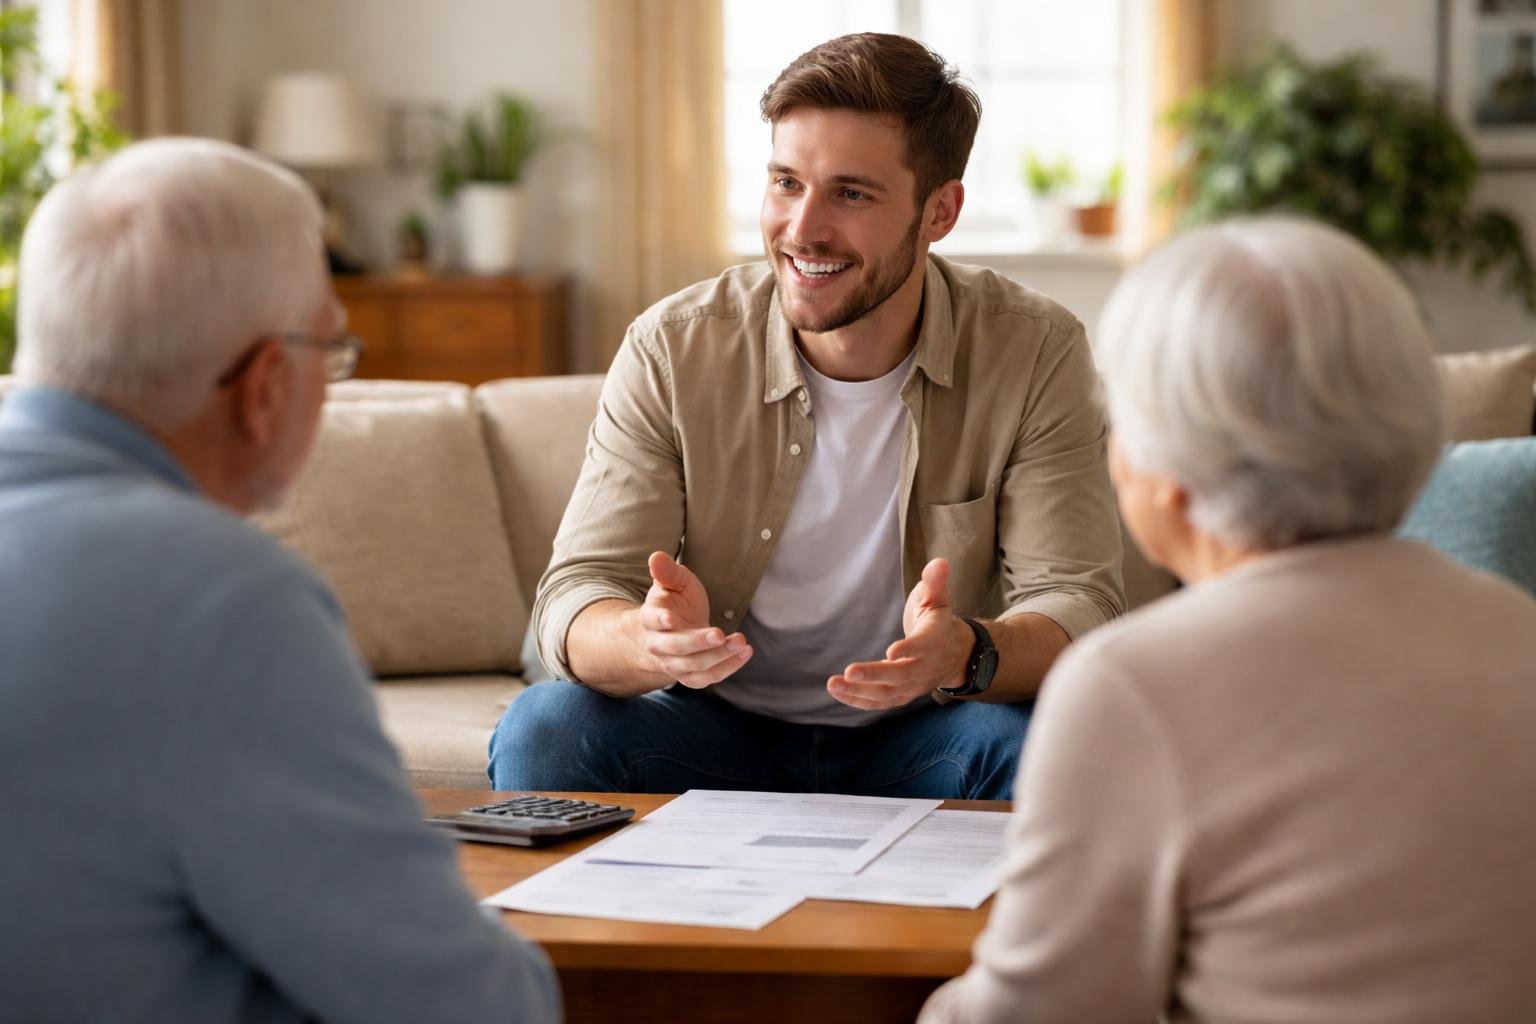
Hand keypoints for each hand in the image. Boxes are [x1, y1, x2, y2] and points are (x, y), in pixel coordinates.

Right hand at [635, 551, 751, 688]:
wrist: (674, 631)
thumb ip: (667, 571)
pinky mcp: (689, 675)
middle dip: (698, 642)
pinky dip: (726, 668)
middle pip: (675, 648)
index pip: (652, 621)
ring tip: (740, 642)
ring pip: (693, 666)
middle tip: (720, 634)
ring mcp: (672, 663)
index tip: (670, 619)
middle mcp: (658, 644)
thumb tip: (656, 556)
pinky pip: (706, 678)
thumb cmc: (675, 602)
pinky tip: (744, 653)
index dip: (659, 620)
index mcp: (650, 618)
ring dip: (718, 657)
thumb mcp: (673, 582)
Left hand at [828, 558, 971, 710]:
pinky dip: (859, 700)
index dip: (909, 649)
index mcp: (935, 639)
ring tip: (834, 684)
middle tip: (849, 671)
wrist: (953, 654)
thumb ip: (935, 582)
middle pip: (900, 675)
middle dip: (874, 674)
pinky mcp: (902, 694)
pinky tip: (838, 692)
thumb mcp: (938, 598)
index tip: (890, 651)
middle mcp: (925, 667)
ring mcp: (913, 685)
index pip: (924, 646)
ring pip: (887, 693)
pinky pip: (881, 702)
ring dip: (860, 691)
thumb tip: (940, 563)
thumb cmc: (937, 620)